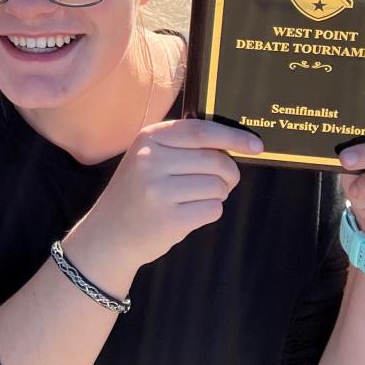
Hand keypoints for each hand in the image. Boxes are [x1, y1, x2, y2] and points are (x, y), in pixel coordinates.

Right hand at [78, 118, 261, 271]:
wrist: (110, 234)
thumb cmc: (137, 192)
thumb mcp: (148, 157)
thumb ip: (182, 146)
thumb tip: (234, 143)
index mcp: (148, 138)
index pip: (200, 131)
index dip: (233, 136)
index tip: (255, 145)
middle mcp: (151, 161)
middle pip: (215, 160)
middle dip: (229, 173)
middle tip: (223, 182)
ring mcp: (159, 191)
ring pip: (218, 186)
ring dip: (218, 194)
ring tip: (194, 198)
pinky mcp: (170, 219)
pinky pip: (213, 209)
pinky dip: (209, 212)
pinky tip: (188, 213)